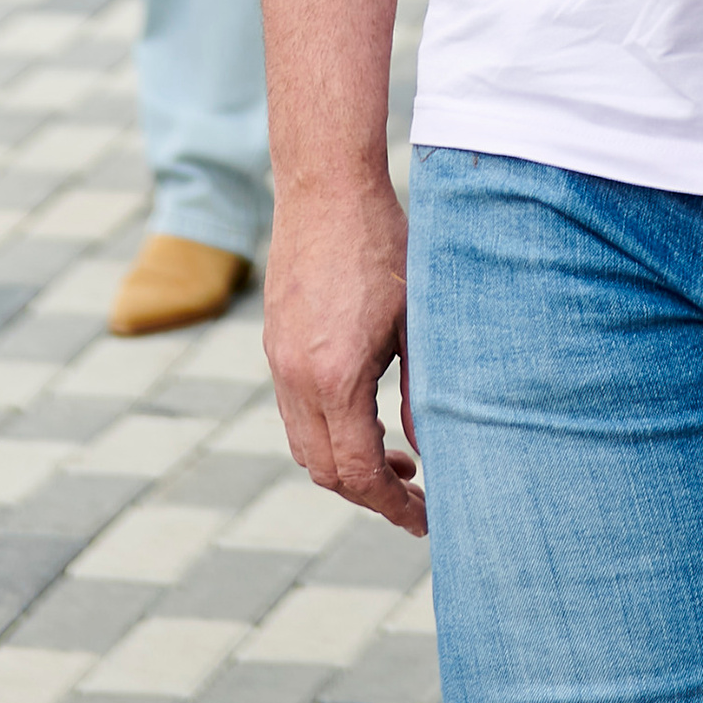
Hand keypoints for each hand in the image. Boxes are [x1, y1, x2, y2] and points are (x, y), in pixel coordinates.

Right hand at [266, 175, 424, 537]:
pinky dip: (327, 431)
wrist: (326, 186)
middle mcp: (295, 378)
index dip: (394, 504)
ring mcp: (278, 360)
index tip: (426, 517)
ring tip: (396, 459)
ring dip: (345, 465)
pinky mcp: (275, 341)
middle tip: (416, 494)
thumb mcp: (419, 323)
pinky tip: (364, 414)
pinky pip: (294, 411)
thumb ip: (421, 396)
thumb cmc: (384, 246)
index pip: (358, 474)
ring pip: (304, 445)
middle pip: (324, 471)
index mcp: (335, 379)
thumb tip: (427, 452)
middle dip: (370, 494)